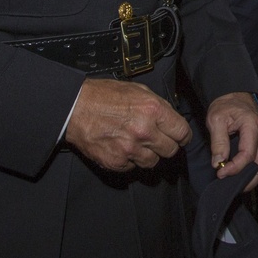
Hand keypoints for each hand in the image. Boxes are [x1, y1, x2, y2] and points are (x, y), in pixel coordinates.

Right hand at [64, 78, 190, 170]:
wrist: (75, 108)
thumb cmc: (104, 95)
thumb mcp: (138, 90)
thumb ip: (158, 106)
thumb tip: (170, 119)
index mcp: (153, 110)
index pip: (182, 132)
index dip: (182, 135)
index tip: (180, 137)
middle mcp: (144, 131)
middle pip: (171, 150)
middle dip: (167, 145)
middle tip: (158, 139)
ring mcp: (130, 149)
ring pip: (153, 162)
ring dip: (149, 154)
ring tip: (137, 142)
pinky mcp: (116, 162)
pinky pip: (133, 167)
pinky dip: (130, 160)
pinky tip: (122, 146)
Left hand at [206, 92, 257, 191]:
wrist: (234, 93)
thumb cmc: (225, 105)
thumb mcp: (216, 119)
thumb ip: (218, 142)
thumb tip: (218, 162)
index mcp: (252, 125)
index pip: (247, 154)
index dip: (234, 168)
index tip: (220, 172)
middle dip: (248, 180)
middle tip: (231, 185)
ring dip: (252, 177)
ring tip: (235, 183)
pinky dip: (253, 170)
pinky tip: (240, 174)